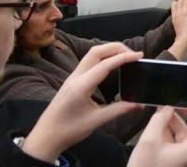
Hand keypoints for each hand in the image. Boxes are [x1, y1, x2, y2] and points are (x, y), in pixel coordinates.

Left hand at [21, 43, 143, 161]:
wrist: (45, 137)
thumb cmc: (69, 131)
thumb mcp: (96, 121)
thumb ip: (119, 110)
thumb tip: (140, 104)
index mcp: (81, 86)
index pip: (106, 64)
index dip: (124, 57)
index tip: (140, 56)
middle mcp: (76, 77)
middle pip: (97, 51)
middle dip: (117, 48)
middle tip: (135, 55)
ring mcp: (72, 77)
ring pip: (92, 54)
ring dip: (110, 51)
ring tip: (127, 57)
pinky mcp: (72, 80)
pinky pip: (89, 62)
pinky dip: (104, 58)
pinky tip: (113, 65)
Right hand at [128, 102, 186, 166]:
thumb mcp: (149, 141)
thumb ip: (159, 120)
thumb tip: (166, 107)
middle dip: (185, 112)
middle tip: (177, 100)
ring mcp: (185, 159)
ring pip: (184, 134)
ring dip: (174, 120)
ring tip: (162, 108)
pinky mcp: (176, 161)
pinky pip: (176, 142)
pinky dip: (168, 131)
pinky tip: (158, 122)